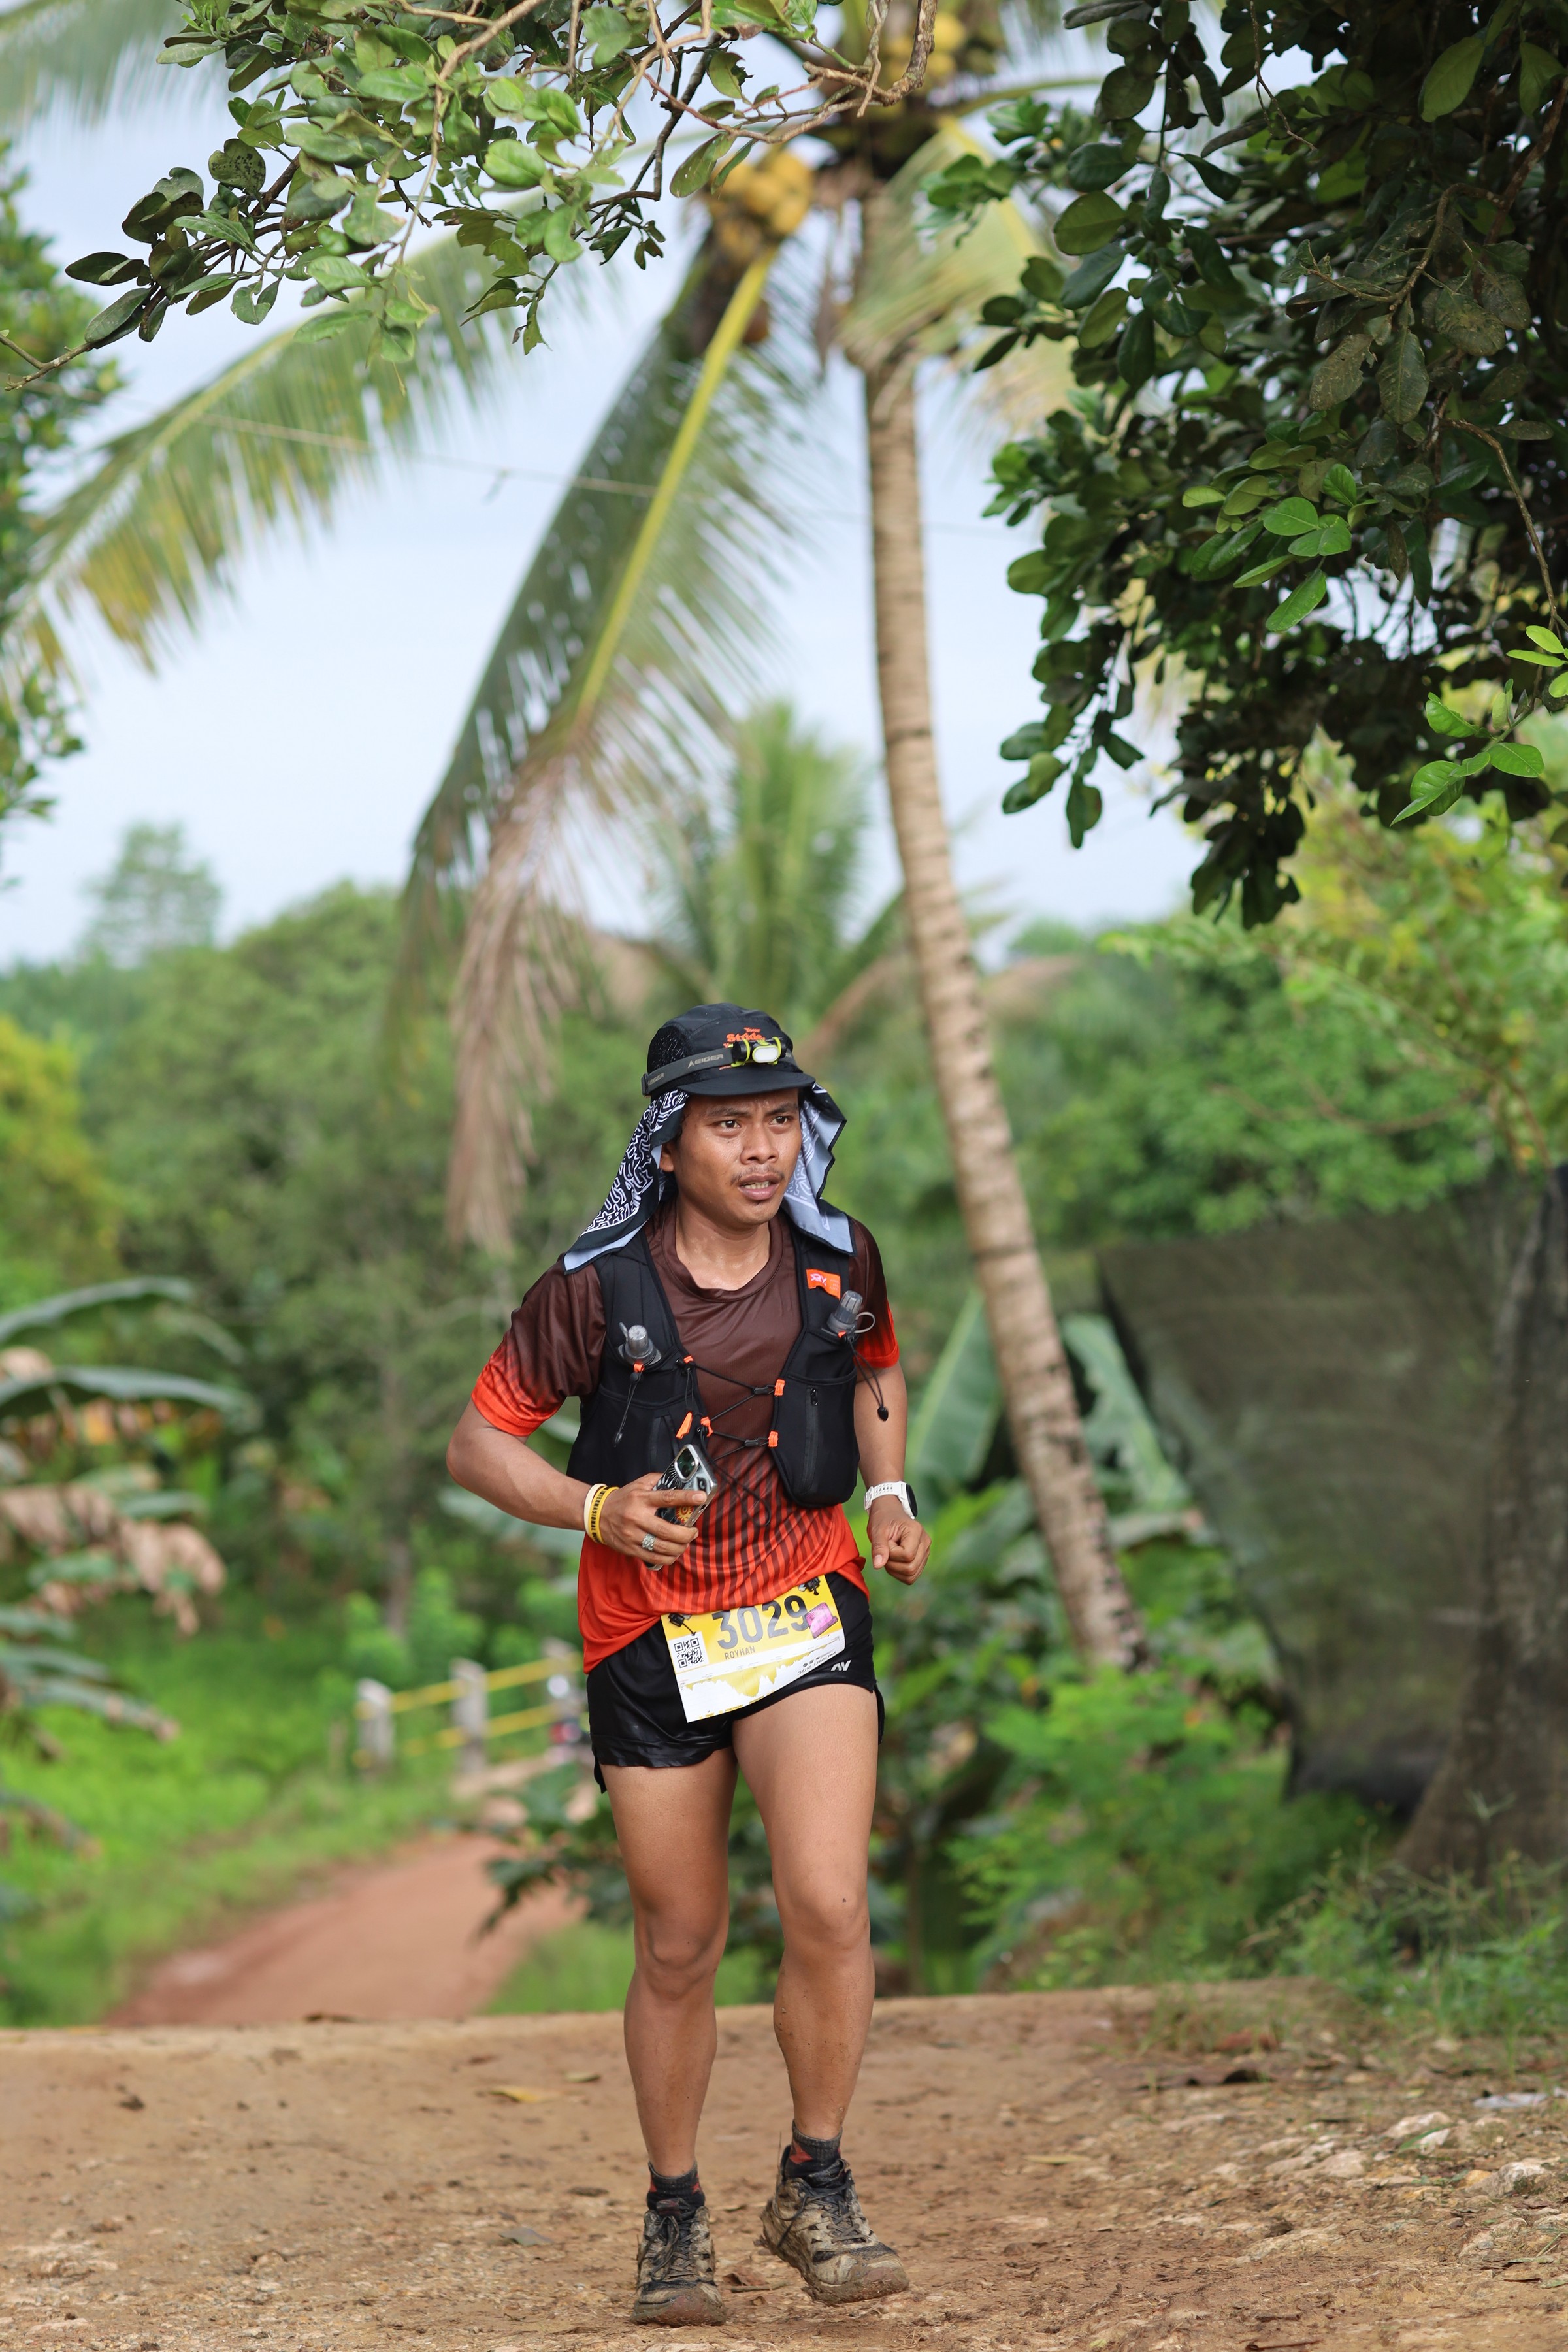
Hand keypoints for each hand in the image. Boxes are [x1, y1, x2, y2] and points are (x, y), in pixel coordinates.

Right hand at [594, 1472, 709, 1566]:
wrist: (597, 1515)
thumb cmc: (622, 1499)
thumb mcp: (638, 1484)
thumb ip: (658, 1481)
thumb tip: (679, 1480)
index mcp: (641, 1499)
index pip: (667, 1498)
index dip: (686, 1498)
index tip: (701, 1497)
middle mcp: (637, 1517)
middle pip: (667, 1530)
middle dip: (686, 1534)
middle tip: (693, 1532)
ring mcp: (633, 1535)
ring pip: (662, 1547)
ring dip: (679, 1548)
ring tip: (684, 1543)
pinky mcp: (630, 1548)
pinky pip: (653, 1558)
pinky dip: (667, 1558)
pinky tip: (673, 1554)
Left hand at [867, 1493, 928, 1584]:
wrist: (889, 1515)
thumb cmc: (883, 1520)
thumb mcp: (877, 1531)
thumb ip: (878, 1547)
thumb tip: (878, 1565)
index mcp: (916, 1531)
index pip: (907, 1555)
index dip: (892, 1553)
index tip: (886, 1542)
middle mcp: (925, 1542)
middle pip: (910, 1568)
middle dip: (892, 1563)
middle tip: (886, 1550)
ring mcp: (925, 1552)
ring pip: (911, 1575)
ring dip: (895, 1570)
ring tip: (889, 1554)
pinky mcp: (922, 1560)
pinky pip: (911, 1577)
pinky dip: (898, 1573)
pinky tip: (893, 1561)